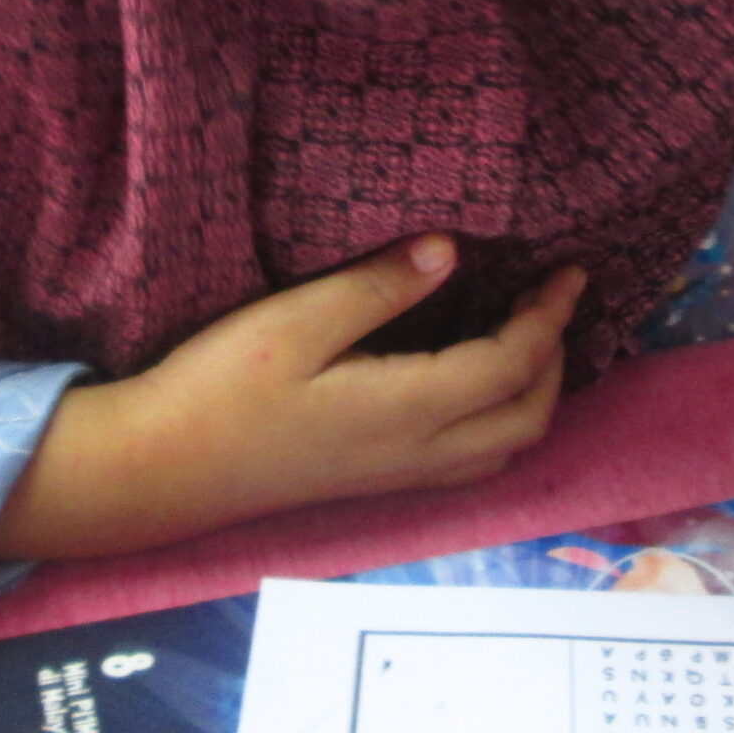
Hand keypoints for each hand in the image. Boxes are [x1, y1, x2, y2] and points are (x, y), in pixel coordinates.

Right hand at [0, 236, 586, 560]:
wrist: (163, 470)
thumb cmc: (221, 388)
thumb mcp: (296, 322)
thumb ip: (378, 288)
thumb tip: (452, 251)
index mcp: (409, 409)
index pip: (512, 365)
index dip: (551, 317)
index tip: (570, 269)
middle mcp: (419, 453)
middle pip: (527, 418)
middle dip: (556, 359)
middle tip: (552, 299)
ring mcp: (398, 476)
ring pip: (504, 448)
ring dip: (534, 396)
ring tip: (528, 338)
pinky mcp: (376, 481)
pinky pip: (471, 460)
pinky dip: (500, 420)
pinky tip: (475, 385)